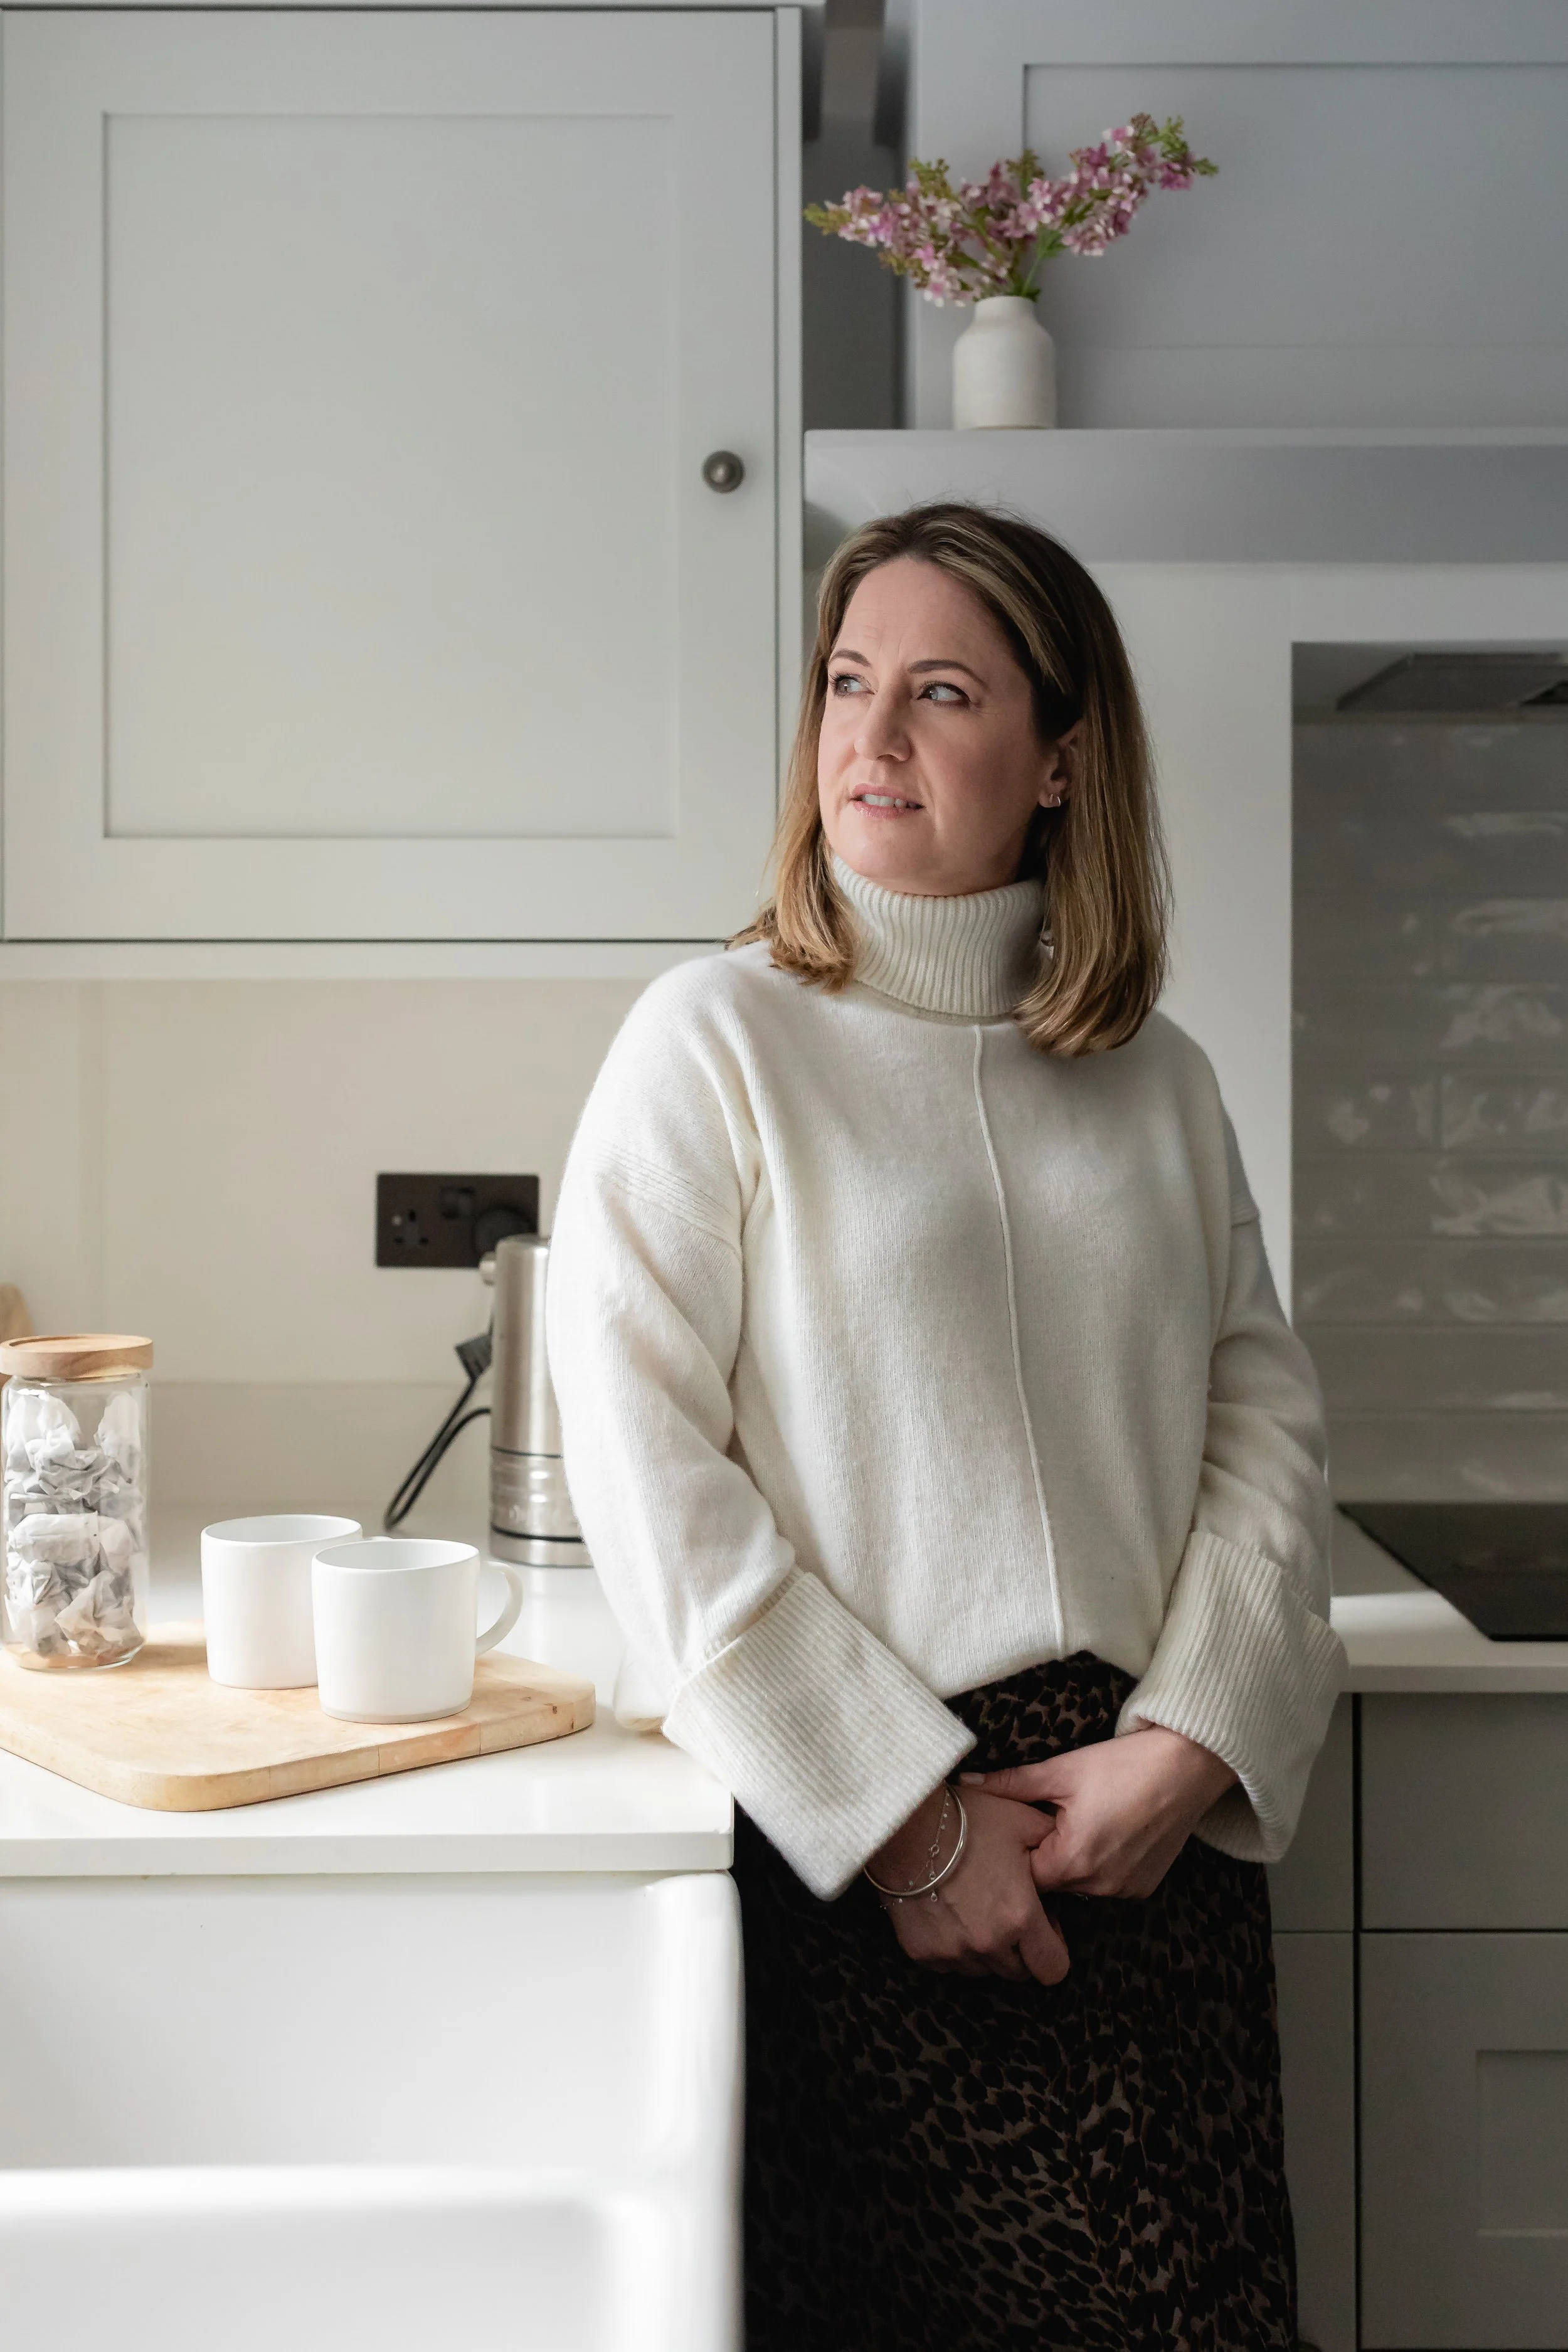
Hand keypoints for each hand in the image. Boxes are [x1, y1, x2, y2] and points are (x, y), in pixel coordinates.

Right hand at [866, 1785, 1069, 1984]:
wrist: (903, 1823)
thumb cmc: (966, 1819)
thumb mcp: (1021, 1821)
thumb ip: (1052, 1845)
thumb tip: (1068, 1855)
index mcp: (1020, 1917)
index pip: (1054, 1969)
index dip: (1053, 1948)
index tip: (1042, 1923)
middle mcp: (988, 1944)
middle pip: (1018, 1973)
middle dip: (1020, 1948)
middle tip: (1008, 1909)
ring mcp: (952, 1952)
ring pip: (983, 1971)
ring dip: (987, 1949)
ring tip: (977, 1908)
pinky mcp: (922, 1952)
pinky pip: (949, 1964)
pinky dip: (955, 1947)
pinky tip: (950, 1912)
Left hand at [964, 1727, 1237, 1901]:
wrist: (1188, 1764)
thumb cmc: (1123, 1764)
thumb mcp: (1061, 1770)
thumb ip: (1010, 1783)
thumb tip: (965, 1781)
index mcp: (1072, 1860)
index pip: (1023, 1876)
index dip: (1014, 1853)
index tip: (1014, 1828)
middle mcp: (1100, 1886)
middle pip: (1051, 1883)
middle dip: (1043, 1855)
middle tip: (1047, 1818)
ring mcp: (1126, 1890)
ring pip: (1079, 1885)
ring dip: (1073, 1861)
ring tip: (1081, 1821)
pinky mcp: (1145, 1886)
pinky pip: (1108, 1884)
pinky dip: (1101, 1865)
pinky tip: (1107, 1831)